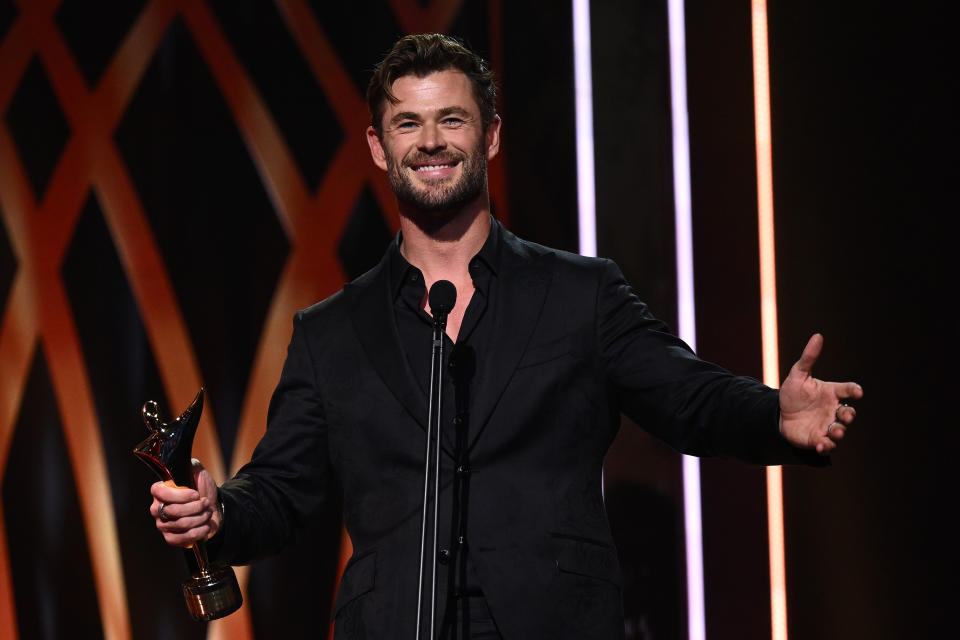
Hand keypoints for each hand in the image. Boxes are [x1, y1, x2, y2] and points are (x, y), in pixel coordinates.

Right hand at [149, 458, 220, 546]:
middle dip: (195, 507)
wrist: (212, 507)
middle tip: (206, 502)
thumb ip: (191, 465)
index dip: (180, 495)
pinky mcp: (171, 538)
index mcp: (159, 491)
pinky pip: (181, 539)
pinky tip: (205, 526)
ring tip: (207, 512)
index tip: (196, 494)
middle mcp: (157, 508)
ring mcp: (162, 524)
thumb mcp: (198, 472)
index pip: (160, 493)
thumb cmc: (202, 489)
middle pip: (173, 511)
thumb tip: (186, 463)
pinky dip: (197, 532)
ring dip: (200, 518)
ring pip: (180, 524)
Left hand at [779, 333, 863, 454]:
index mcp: (831, 393)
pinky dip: (826, 446)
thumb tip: (818, 336)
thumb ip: (808, 358)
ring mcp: (827, 426)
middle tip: (845, 416)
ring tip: (836, 432)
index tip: (857, 392)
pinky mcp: (818, 439)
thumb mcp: (797, 375)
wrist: (779, 416)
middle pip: (848, 413)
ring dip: (840, 432)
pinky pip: (827, 445)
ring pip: (840, 430)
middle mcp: (833, 410)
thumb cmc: (793, 394)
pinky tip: (821, 445)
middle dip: (849, 415)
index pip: (848, 390)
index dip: (854, 390)